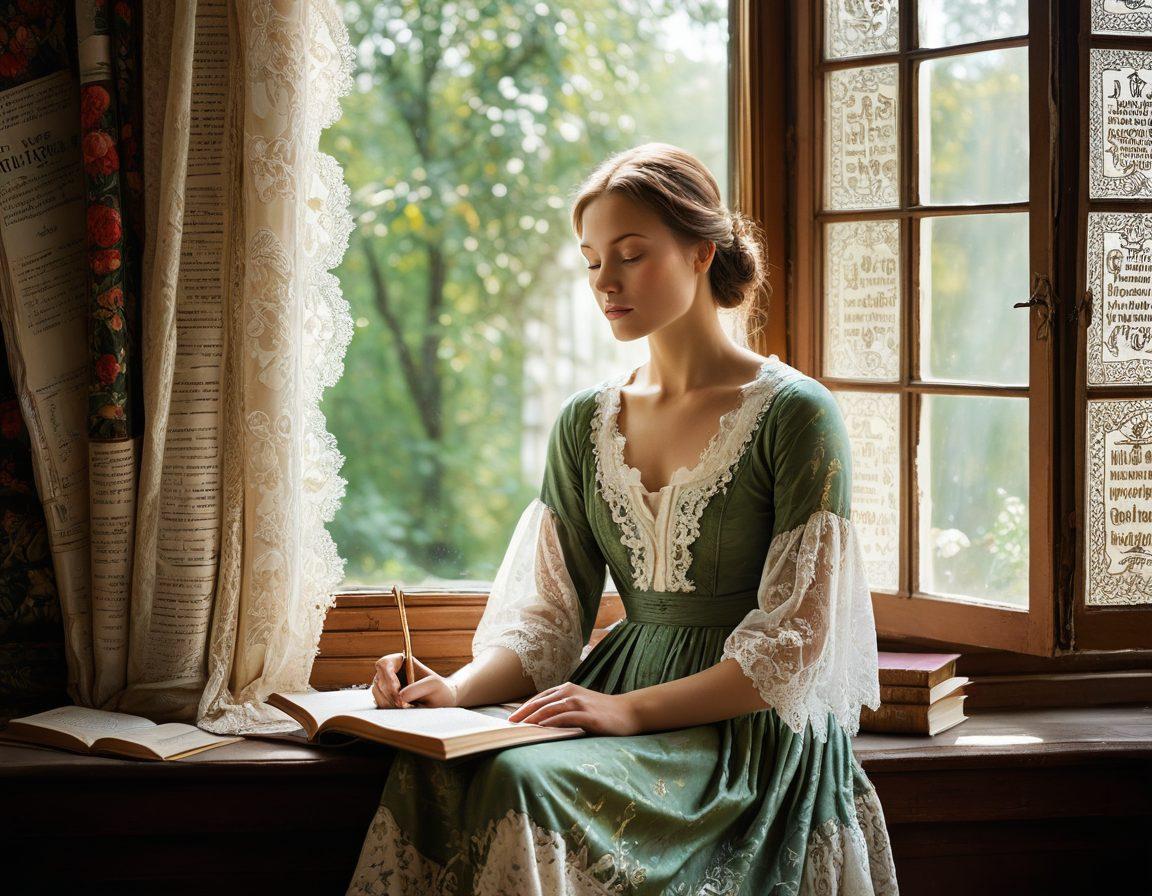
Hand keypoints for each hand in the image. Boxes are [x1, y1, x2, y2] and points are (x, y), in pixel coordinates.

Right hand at [371, 654, 458, 708]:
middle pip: (378, 680)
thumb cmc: (439, 690)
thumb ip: (418, 688)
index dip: (388, 676)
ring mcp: (386, 685)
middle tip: (404, 704)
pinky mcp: (385, 698)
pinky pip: (379, 703)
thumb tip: (400, 696)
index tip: (397, 688)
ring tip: (406, 706)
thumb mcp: (434, 685)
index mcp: (401, 661)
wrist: (440, 703)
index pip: (384, 663)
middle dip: (390, 694)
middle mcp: (391, 672)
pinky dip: (388, 708)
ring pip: (376, 693)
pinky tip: (402, 710)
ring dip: (389, 702)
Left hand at [506, 682, 642, 735]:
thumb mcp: (580, 704)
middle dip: (524, 713)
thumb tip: (541, 720)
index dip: (525, 707)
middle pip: (541, 702)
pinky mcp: (588, 716)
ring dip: (534, 718)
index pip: (540, 698)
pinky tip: (542, 728)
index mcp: (567, 689)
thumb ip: (563, 708)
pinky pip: (566, 718)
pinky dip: (552, 722)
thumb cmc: (602, 710)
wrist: (628, 712)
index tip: (512, 717)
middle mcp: (571, 693)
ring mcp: (580, 703)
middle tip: (510, 724)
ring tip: (521, 727)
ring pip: (551, 709)